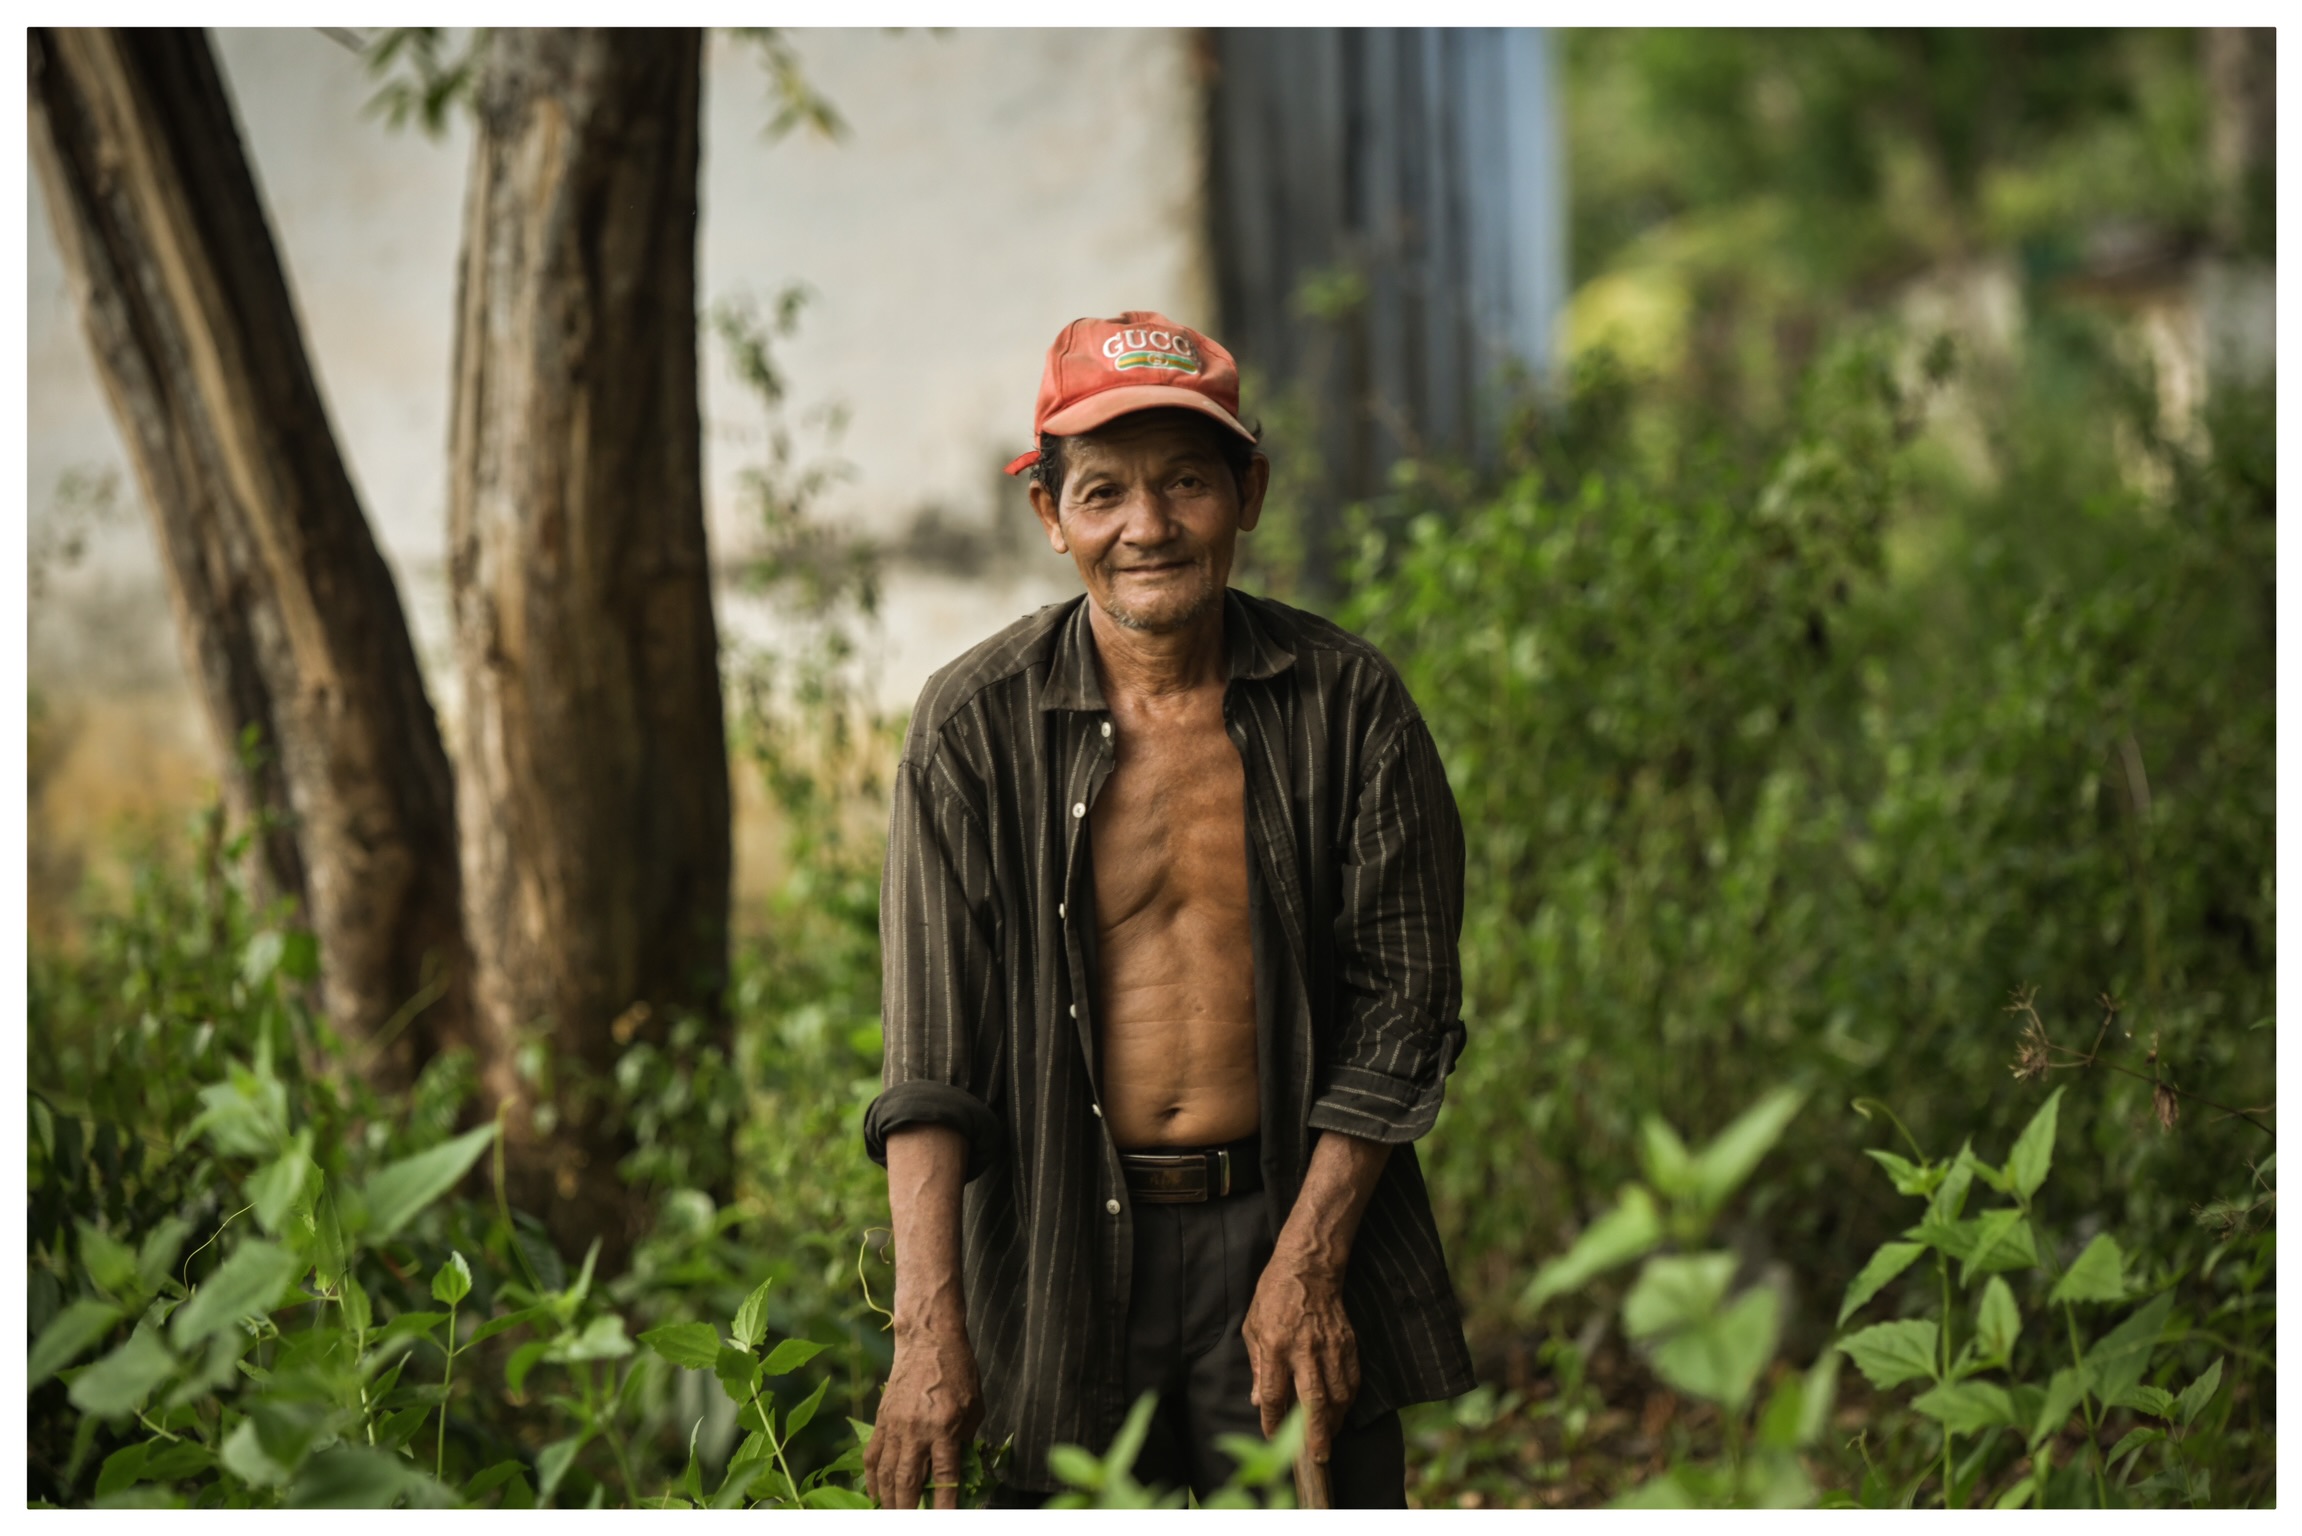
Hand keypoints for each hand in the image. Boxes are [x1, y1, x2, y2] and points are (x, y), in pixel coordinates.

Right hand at [863, 1310, 982, 1508]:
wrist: (928, 1340)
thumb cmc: (958, 1372)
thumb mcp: (974, 1408)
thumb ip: (965, 1441)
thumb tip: (959, 1472)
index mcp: (945, 1426)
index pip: (945, 1477)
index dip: (945, 1506)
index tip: (945, 1523)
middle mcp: (917, 1430)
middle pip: (907, 1481)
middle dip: (908, 1510)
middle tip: (910, 1524)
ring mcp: (895, 1426)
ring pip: (885, 1473)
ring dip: (888, 1500)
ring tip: (893, 1516)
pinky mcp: (882, 1420)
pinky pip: (872, 1456)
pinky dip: (872, 1479)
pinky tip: (876, 1494)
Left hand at [1241, 1244, 1359, 1464]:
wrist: (1309, 1268)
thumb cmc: (1274, 1296)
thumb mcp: (1253, 1327)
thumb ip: (1258, 1366)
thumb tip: (1259, 1400)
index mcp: (1275, 1346)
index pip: (1275, 1394)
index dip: (1274, 1420)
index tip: (1273, 1435)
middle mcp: (1304, 1350)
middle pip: (1313, 1401)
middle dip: (1316, 1433)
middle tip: (1319, 1457)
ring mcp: (1329, 1347)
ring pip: (1338, 1394)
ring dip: (1334, 1420)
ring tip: (1328, 1436)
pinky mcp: (1348, 1343)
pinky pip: (1352, 1379)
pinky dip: (1348, 1399)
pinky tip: (1341, 1409)